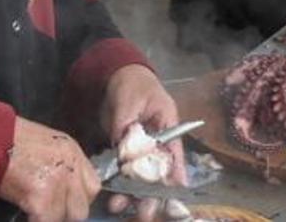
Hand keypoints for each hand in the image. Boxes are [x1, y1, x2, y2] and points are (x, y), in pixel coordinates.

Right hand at [0, 117, 100, 221]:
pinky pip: (47, 221)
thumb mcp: (46, 144)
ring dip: (51, 217)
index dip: (79, 200)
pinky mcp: (42, 198)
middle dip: (67, 213)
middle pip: (83, 206)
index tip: (65, 204)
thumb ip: (61, 165)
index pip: (93, 187)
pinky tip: (26, 214)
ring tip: (35, 211)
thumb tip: (64, 190)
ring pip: (66, 217)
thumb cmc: (9, 139)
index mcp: (73, 152)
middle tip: (48, 209)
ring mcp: (58, 183)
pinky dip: (36, 220)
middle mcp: (71, 167)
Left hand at [99, 65, 187, 221]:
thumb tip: (122, 150)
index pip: (174, 154)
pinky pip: (123, 172)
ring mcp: (141, 149)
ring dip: (131, 194)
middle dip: (150, 194)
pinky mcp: (125, 152)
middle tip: (144, 212)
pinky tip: (111, 198)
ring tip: (118, 206)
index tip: (172, 193)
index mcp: (168, 128)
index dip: (174, 175)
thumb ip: (126, 124)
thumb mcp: (129, 100)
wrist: (117, 77)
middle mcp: (157, 143)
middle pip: (157, 173)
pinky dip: (118, 185)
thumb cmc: (132, 84)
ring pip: (139, 177)